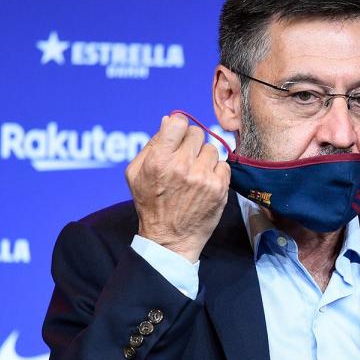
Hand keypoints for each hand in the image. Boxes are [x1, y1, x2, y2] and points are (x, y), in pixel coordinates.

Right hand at [125, 114, 230, 262]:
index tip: (177, 136)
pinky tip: (204, 183)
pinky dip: (215, 172)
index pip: (178, 122)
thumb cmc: (150, 204)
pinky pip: (223, 165)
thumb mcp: (136, 173)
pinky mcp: (219, 188)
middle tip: (184, 159)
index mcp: (159, 159)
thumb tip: (168, 120)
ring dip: (203, 158)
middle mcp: (181, 166)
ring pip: (211, 148)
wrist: (170, 238)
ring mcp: (202, 177)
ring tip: (193, 174)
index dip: (178, 127)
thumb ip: (151, 144)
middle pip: (197, 132)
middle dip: (190, 143)